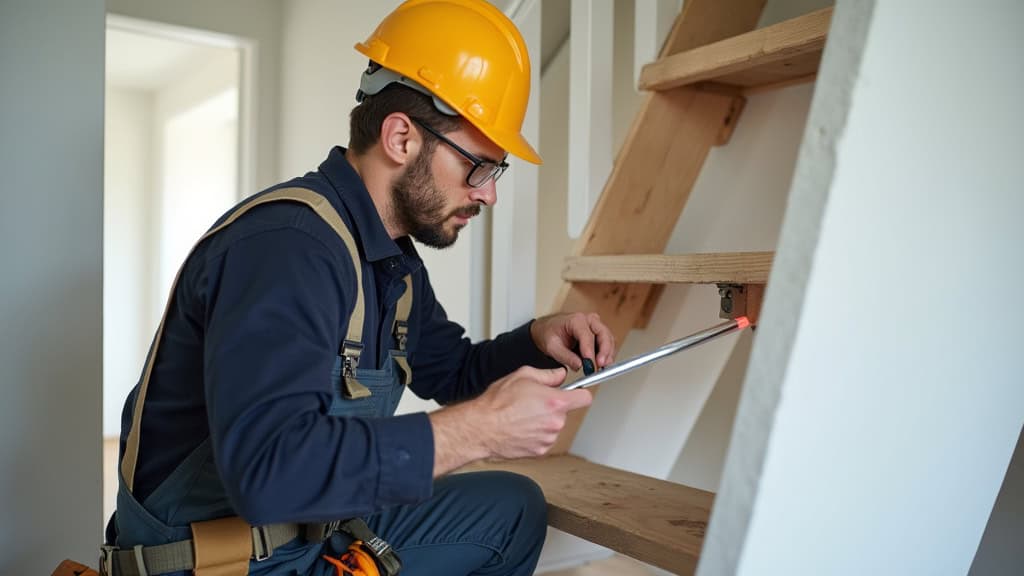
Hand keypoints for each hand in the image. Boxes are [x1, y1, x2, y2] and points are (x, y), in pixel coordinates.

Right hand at [429, 367, 591, 473]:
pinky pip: (544, 439)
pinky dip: (536, 434)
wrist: (481, 428)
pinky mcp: (540, 451)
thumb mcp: (523, 375)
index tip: (576, 392)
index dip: (580, 393)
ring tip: (522, 416)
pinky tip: (520, 428)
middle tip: (532, 402)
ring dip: (543, 421)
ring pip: (554, 426)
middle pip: (565, 412)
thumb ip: (548, 375)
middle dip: (553, 406)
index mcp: (555, 402)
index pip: (584, 398)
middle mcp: (556, 422)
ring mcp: (548, 439)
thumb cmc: (497, 404)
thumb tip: (560, 375)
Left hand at [530, 312, 615, 371]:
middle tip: (601, 365)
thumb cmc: (549, 334)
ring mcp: (595, 326)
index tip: (590, 363)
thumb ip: (566, 356)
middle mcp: (588, 320)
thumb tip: (580, 365)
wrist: (547, 331)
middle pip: (603, 334)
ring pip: (608, 339)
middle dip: (604, 351)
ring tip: (602, 367)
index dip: (590, 350)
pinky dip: (606, 354)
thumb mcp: (551, 347)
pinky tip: (602, 364)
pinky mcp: (598, 334)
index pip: (587, 335)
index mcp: (575, 320)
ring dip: (607, 354)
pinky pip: (607, 343)